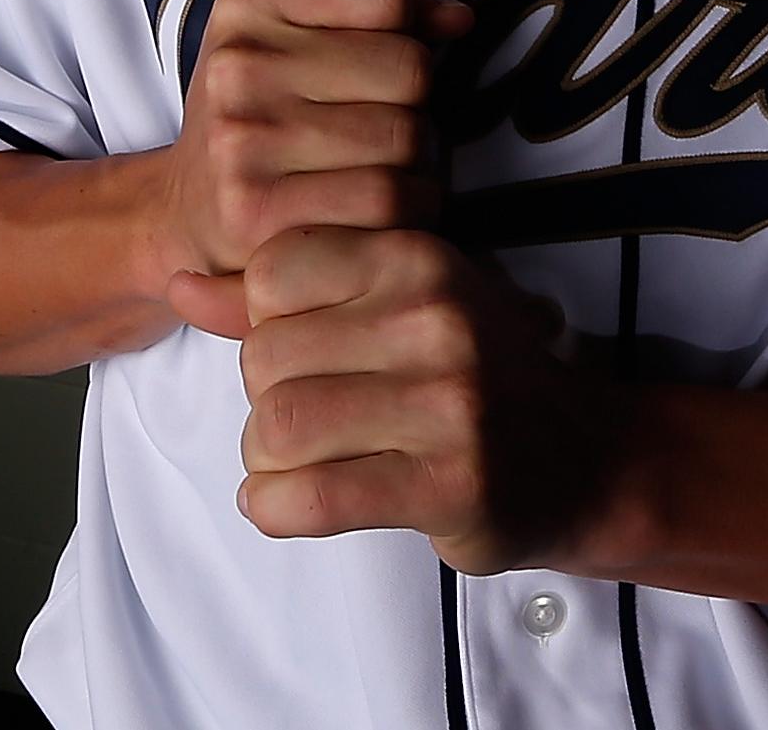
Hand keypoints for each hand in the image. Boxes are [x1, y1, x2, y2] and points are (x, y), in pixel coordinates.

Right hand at [155, 0, 475, 328]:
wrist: (192, 210)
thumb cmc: (269, 114)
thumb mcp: (305, 34)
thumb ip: (385, 2)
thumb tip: (458, 15)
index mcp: (249, 4)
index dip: (418, 21)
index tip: (403, 46)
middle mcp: (238, 66)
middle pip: (410, 68)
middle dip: (418, 103)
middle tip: (383, 124)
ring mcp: (243, 140)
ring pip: (408, 138)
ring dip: (420, 162)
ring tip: (381, 167)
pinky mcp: (259, 211)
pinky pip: (387, 199)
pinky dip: (408, 209)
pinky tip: (379, 210)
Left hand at [182, 223, 630, 572]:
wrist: (587, 458)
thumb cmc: (473, 377)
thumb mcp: (394, 306)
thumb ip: (284, 297)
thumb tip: (180, 283)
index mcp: (419, 257)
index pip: (273, 269)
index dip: (268, 317)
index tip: (307, 348)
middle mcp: (436, 318)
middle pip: (265, 356)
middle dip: (264, 399)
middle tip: (307, 420)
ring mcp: (449, 403)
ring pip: (277, 427)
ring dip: (267, 460)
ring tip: (300, 464)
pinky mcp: (449, 484)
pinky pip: (311, 499)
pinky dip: (277, 509)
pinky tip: (292, 504)